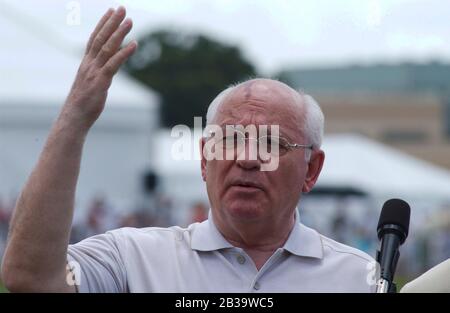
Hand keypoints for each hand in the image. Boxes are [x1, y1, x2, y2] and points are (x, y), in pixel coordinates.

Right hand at [63, 6, 136, 128]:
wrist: (75, 117)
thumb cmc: (83, 103)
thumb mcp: (90, 84)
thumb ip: (98, 74)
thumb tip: (107, 70)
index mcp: (86, 63)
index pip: (94, 38)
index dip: (103, 24)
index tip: (110, 11)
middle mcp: (89, 64)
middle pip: (101, 38)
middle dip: (112, 22)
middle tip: (121, 8)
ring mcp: (94, 72)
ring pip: (108, 48)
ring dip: (119, 33)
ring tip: (129, 20)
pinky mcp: (101, 81)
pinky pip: (114, 64)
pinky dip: (124, 52)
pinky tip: (134, 44)